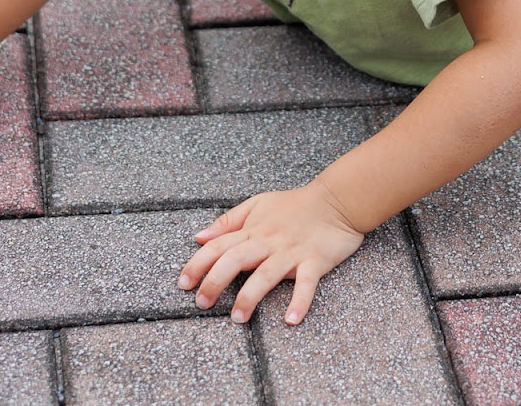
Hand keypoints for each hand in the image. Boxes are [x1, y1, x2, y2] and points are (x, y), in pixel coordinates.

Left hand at [179, 180, 365, 325]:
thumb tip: (199, 237)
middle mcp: (269, 241)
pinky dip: (300, 301)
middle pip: (235, 260)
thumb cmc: (295, 204)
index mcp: (253, 229)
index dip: (198, 264)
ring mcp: (292, 252)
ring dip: (249, 297)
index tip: (183, 284)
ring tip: (238, 318)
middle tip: (202, 304)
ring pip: (265, 275)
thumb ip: (228, 221)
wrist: (337, 201)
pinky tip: (291, 319)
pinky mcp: (315, 261)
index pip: (218, 246)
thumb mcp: (257, 204)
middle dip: (214, 283)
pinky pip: (307, 284)